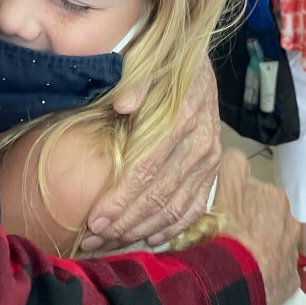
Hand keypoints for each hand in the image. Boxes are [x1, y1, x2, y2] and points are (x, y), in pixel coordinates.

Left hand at [83, 59, 220, 251]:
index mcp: (181, 118)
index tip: (93, 221)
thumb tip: (122, 104)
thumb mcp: (147, 61)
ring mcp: (210, 159)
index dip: (120, 199)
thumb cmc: (161, 64)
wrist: (196, 60)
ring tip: (110, 244)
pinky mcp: (213, 168)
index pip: (147, 170)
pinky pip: (194, 206)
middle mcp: (200, 143)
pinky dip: (172, 226)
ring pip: (176, 207)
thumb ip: (136, 81)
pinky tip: (148, 238)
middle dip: (124, 223)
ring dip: (142, 230)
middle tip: (92, 240)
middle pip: (159, 195)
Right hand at [217, 149, 299, 304]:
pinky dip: (265, 272)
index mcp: (274, 196)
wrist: (234, 282)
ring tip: (238, 257)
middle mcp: (289, 221)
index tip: (224, 204)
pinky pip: (276, 271)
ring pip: (274, 242)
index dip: (236, 193)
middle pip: (266, 214)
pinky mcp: (290, 281)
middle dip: (252, 219)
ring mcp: (291, 253)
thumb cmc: (227, 229)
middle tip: (228, 231)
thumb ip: (233, 162)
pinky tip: (249, 277)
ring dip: (261, 246)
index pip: (254, 186)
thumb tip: (235, 157)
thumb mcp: (225, 182)